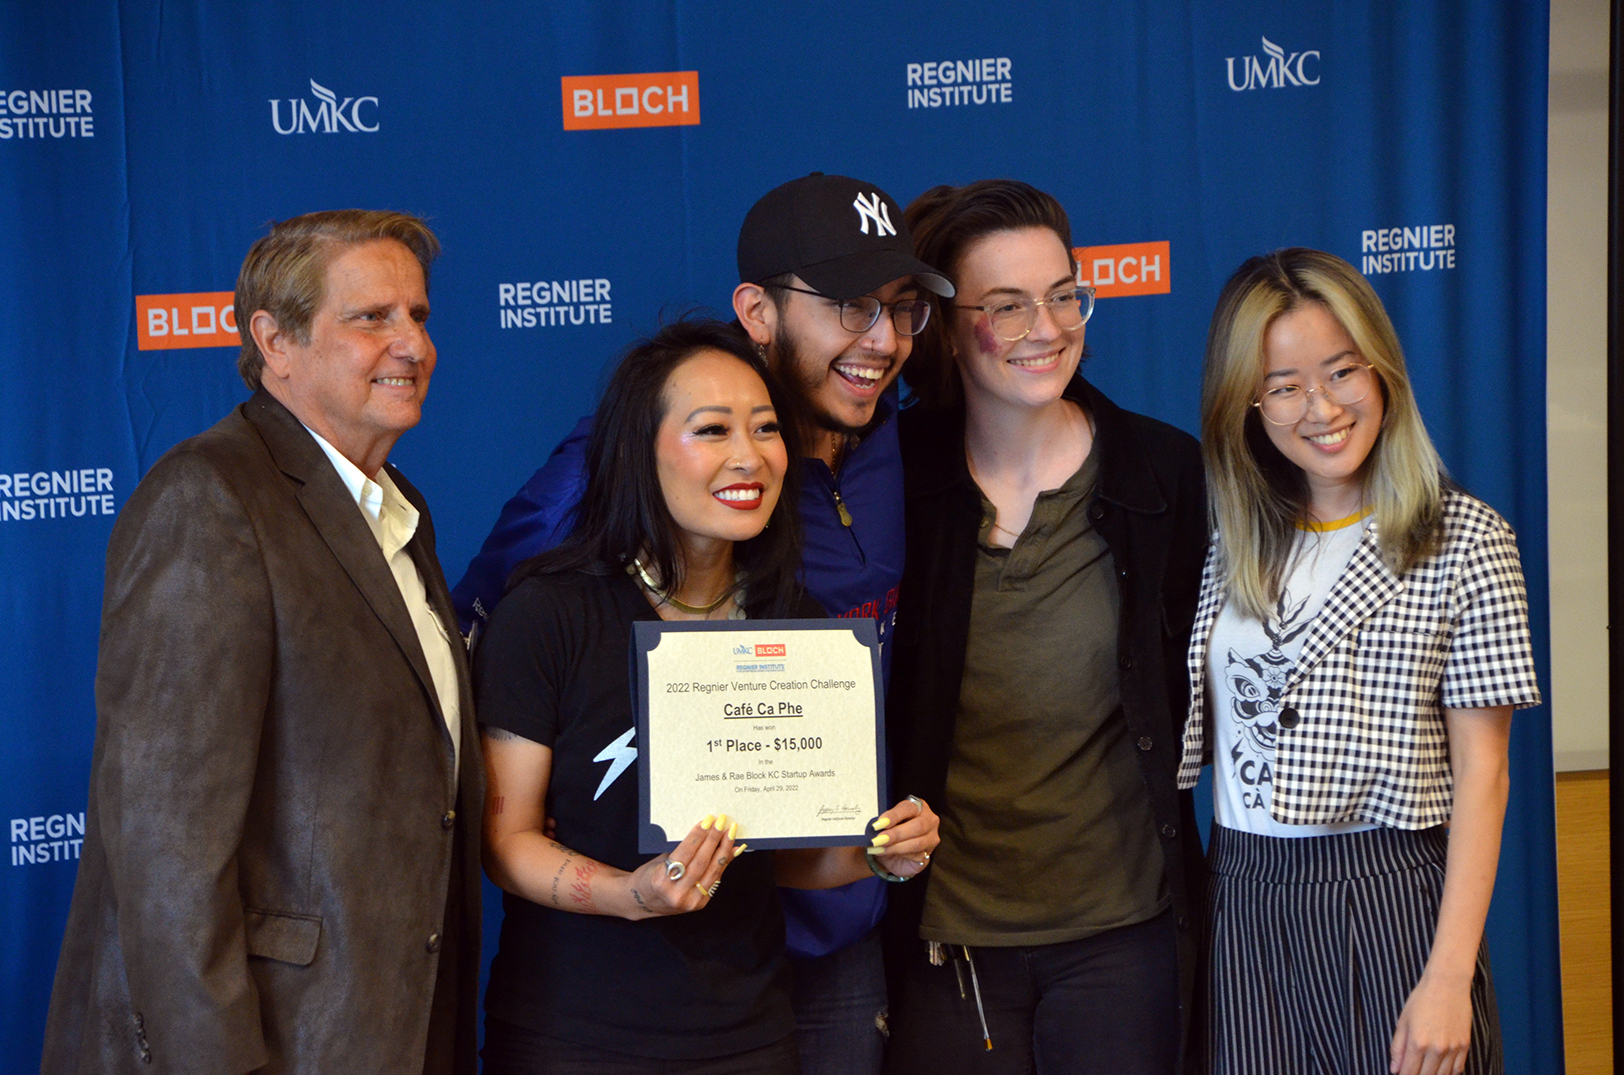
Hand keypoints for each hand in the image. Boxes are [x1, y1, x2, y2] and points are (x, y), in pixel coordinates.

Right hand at [623, 814, 738, 919]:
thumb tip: (706, 833)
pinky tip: (730, 850)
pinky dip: (724, 863)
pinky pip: (715, 880)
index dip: (698, 836)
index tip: (708, 820)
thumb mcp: (660, 861)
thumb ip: (682, 851)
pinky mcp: (699, 904)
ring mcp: (689, 901)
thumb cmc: (650, 876)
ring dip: (723, 850)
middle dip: (714, 839)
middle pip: (701, 862)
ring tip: (729, 833)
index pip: (684, 853)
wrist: (645, 902)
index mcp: (661, 880)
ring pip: (712, 871)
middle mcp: (676, 893)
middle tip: (721, 822)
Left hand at [868, 796, 939, 878]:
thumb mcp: (884, 826)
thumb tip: (874, 827)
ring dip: (896, 847)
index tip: (879, 824)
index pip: (908, 808)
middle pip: (918, 826)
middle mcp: (929, 821)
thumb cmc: (889, 835)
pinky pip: (917, 856)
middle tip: (879, 839)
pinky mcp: (928, 856)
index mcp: (918, 807)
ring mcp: (931, 839)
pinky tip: (889, 855)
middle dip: (896, 833)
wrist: (891, 857)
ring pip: (917, 843)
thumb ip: (883, 824)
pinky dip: (901, 856)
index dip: (894, 815)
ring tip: (880, 849)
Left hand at [1389, 973, 1472, 1074]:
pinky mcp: (1465, 1046)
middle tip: (1412, 1072)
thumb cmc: (1421, 1000)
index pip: (1409, 1073)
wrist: (1447, 985)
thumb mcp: (1403, 1022)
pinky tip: (1441, 1070)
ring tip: (1425, 1071)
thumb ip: (1398, 1048)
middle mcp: (1437, 1049)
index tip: (1402, 1074)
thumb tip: (1395, 1069)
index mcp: (1418, 1043)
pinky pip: (1458, 1069)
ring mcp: (1453, 1049)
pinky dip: (1449, 1073)